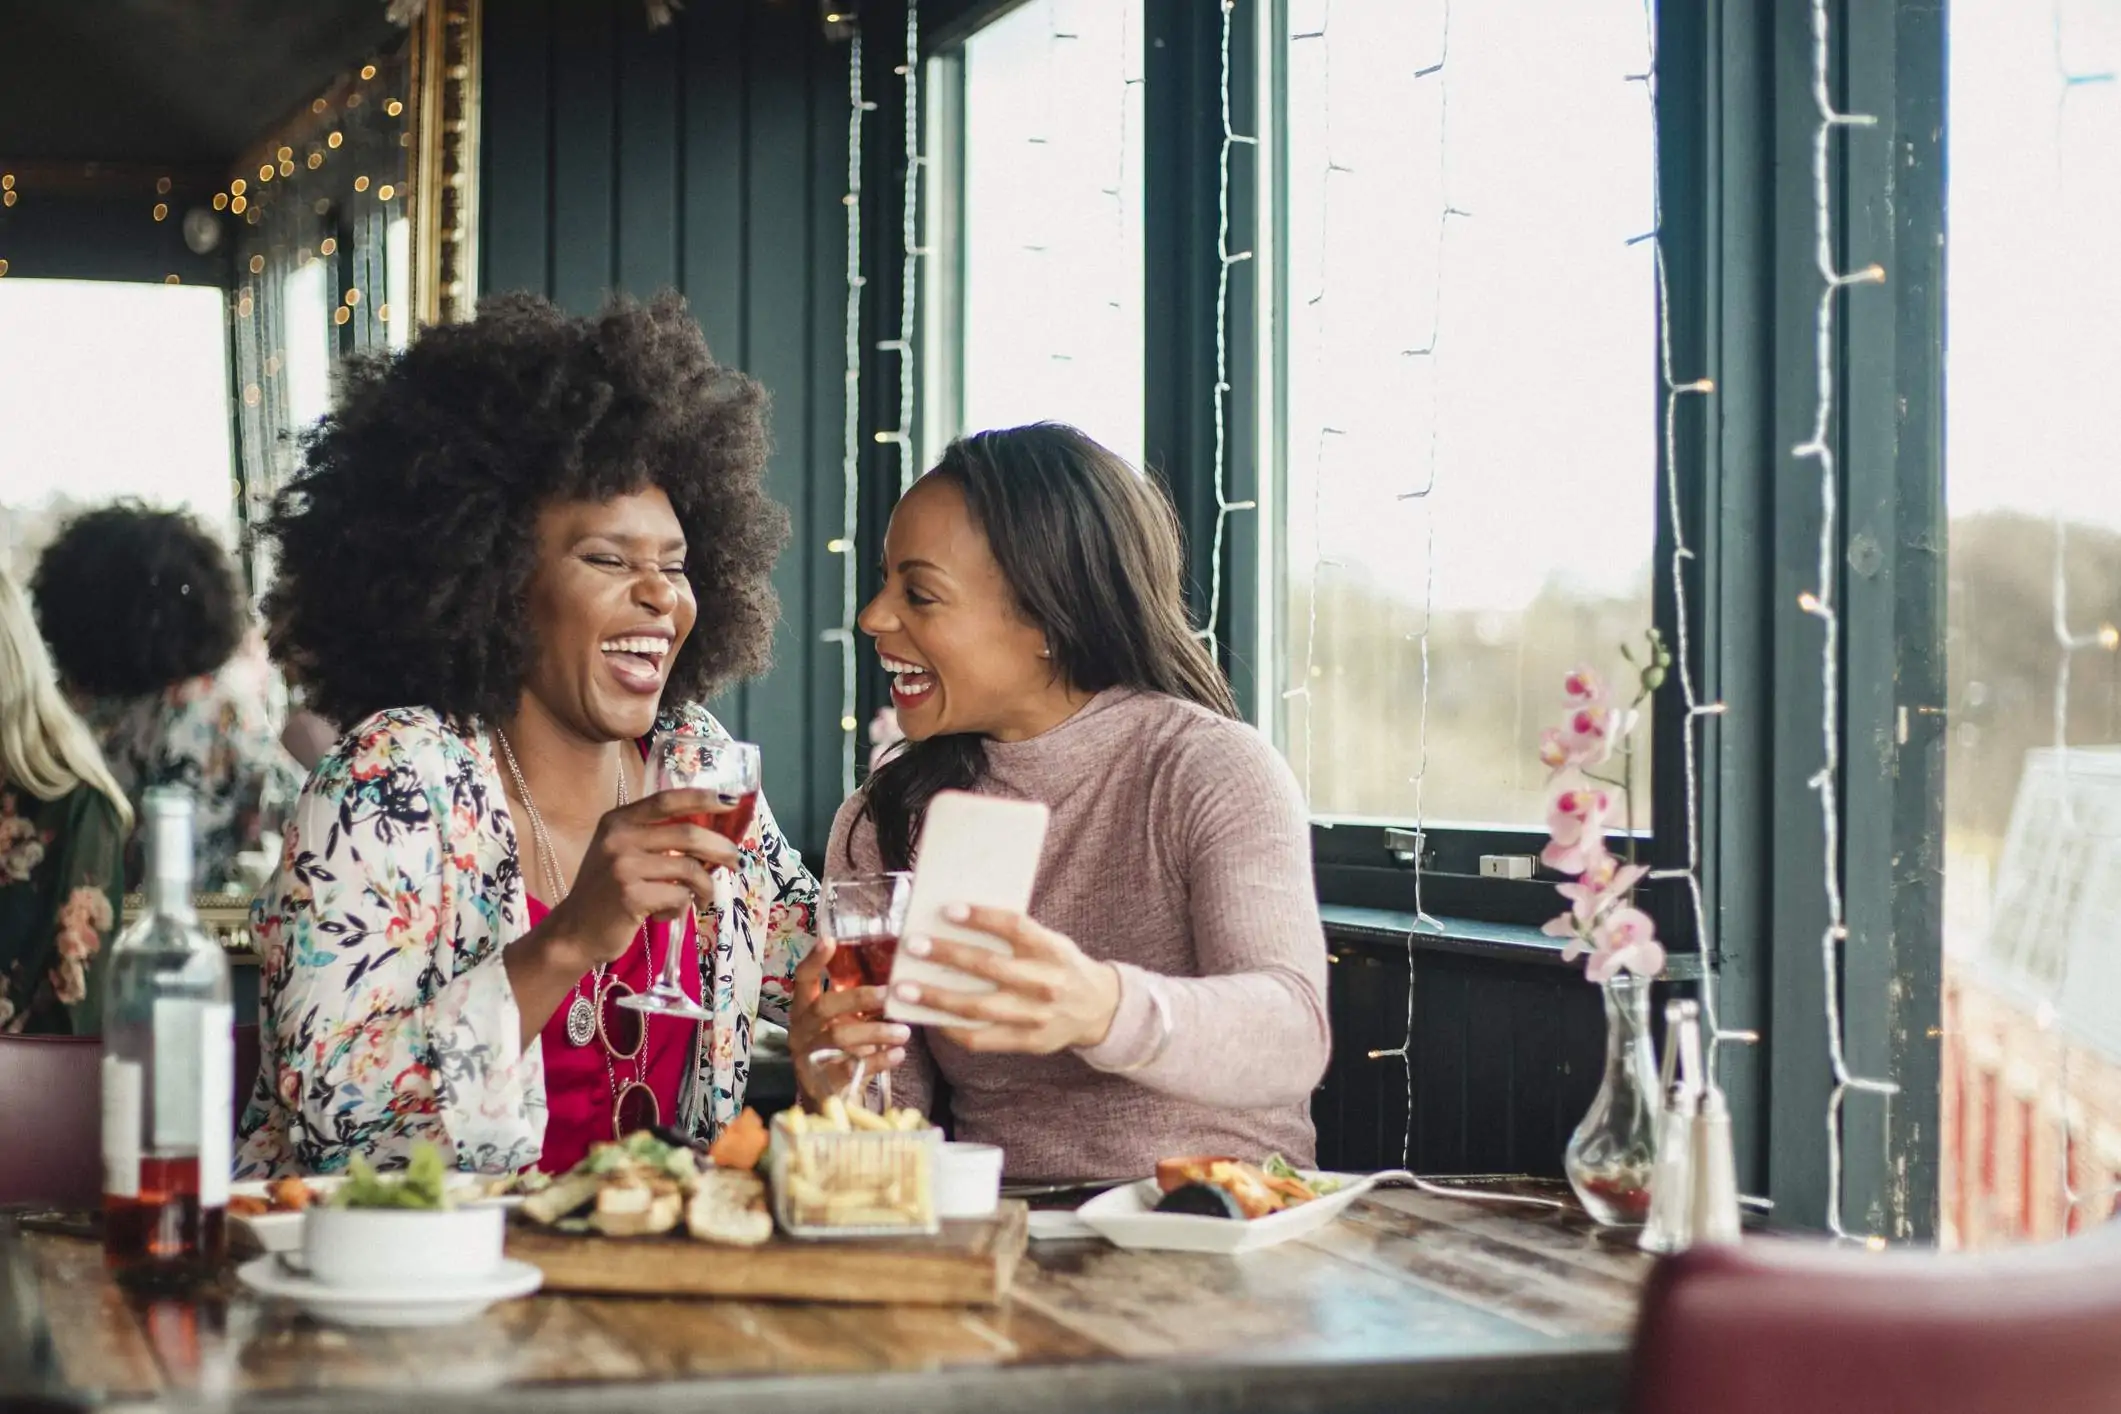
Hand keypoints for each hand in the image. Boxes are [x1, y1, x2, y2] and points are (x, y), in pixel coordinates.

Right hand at [538, 789, 741, 968]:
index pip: (667, 800)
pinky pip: (679, 897)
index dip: (702, 798)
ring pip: (689, 870)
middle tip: (736, 861)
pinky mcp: (631, 896)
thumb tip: (712, 837)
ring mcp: (623, 867)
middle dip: (720, 848)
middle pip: (687, 835)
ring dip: (705, 887)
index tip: (731, 800)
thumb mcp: (621, 853)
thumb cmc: (606, 892)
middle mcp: (618, 838)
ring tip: (703, 898)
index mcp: (617, 821)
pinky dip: (681, 908)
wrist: (574, 931)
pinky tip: (666, 914)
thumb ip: (655, 839)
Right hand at [788, 936, 909, 1101]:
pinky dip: (879, 1061)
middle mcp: (801, 1031)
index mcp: (803, 1011)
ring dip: (875, 1031)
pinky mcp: (823, 1084)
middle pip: (824, 1007)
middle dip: (858, 998)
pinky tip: (898, 1054)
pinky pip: (851, 1068)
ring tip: (904, 1031)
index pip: (802, 980)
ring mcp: (809, 1058)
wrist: (826, 1102)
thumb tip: (897, 980)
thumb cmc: (840, 1053)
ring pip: (838, 1037)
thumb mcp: (843, 1025)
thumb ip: (859, 1006)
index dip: (814, 960)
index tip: (830, 940)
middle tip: (889, 994)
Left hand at [890, 906, 1121, 1055]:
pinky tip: (931, 1019)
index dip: (981, 918)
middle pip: (989, 967)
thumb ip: (1015, 936)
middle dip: (946, 955)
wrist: (1100, 1009)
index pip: (1014, 926)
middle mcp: (1045, 982)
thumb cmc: (1062, 967)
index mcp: (1051, 949)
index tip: (947, 910)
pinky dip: (952, 1029)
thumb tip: (957, 923)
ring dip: (936, 998)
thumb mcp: (1050, 942)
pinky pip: (981, 1039)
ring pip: (978, 1008)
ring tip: (905, 989)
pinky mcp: (1027, 1042)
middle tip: (913, 945)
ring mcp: (1035, 1016)